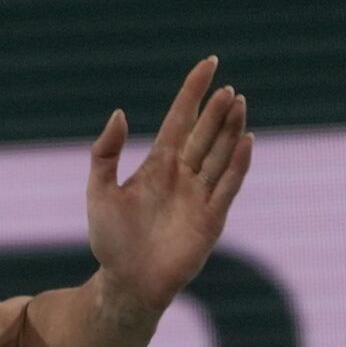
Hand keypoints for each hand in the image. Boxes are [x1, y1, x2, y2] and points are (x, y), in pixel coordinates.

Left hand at [86, 56, 253, 314]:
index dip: (193, 92)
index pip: (180, 119)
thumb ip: (105, 153)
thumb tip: (119, 112)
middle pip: (206, 133)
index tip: (208, 64)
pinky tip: (247, 141)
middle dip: (216, 110)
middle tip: (226, 88)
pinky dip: (238, 164)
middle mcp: (183, 175)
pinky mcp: (211, 218)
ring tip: (238, 103)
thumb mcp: (99, 191)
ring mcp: (200, 195)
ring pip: (221, 153)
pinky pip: (228, 186)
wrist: (125, 282)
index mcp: (158, 165)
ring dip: (231, 129)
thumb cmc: (110, 239)